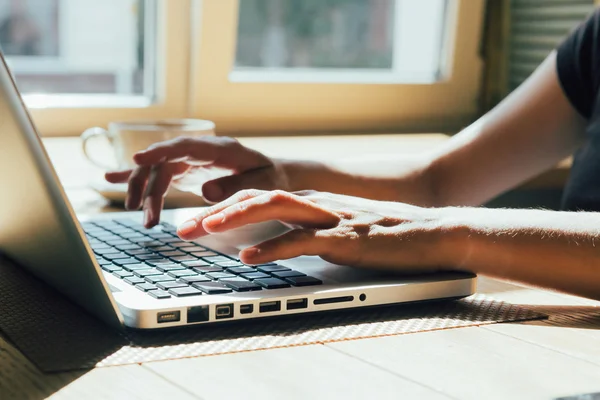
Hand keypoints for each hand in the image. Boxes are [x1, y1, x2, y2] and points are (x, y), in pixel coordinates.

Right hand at [105, 136, 290, 226]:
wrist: (276, 174)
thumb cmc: (273, 178)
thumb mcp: (263, 183)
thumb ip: (235, 187)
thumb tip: (204, 192)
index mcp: (220, 148)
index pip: (184, 146)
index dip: (160, 151)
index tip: (138, 159)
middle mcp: (201, 150)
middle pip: (164, 162)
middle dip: (150, 187)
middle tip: (146, 217)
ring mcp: (192, 158)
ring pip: (158, 170)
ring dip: (146, 192)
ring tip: (144, 220)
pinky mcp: (187, 168)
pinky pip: (159, 171)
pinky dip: (138, 176)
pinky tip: (111, 178)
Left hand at [176, 190, 456, 270]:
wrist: (432, 232)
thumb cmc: (386, 235)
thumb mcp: (339, 230)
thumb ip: (310, 231)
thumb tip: (279, 243)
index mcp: (312, 200)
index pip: (259, 197)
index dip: (225, 206)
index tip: (197, 221)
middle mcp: (316, 203)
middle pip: (258, 197)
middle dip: (217, 211)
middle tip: (184, 228)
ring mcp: (330, 218)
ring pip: (274, 208)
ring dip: (236, 218)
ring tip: (205, 229)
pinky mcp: (346, 239)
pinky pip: (302, 241)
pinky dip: (273, 248)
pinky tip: (250, 258)